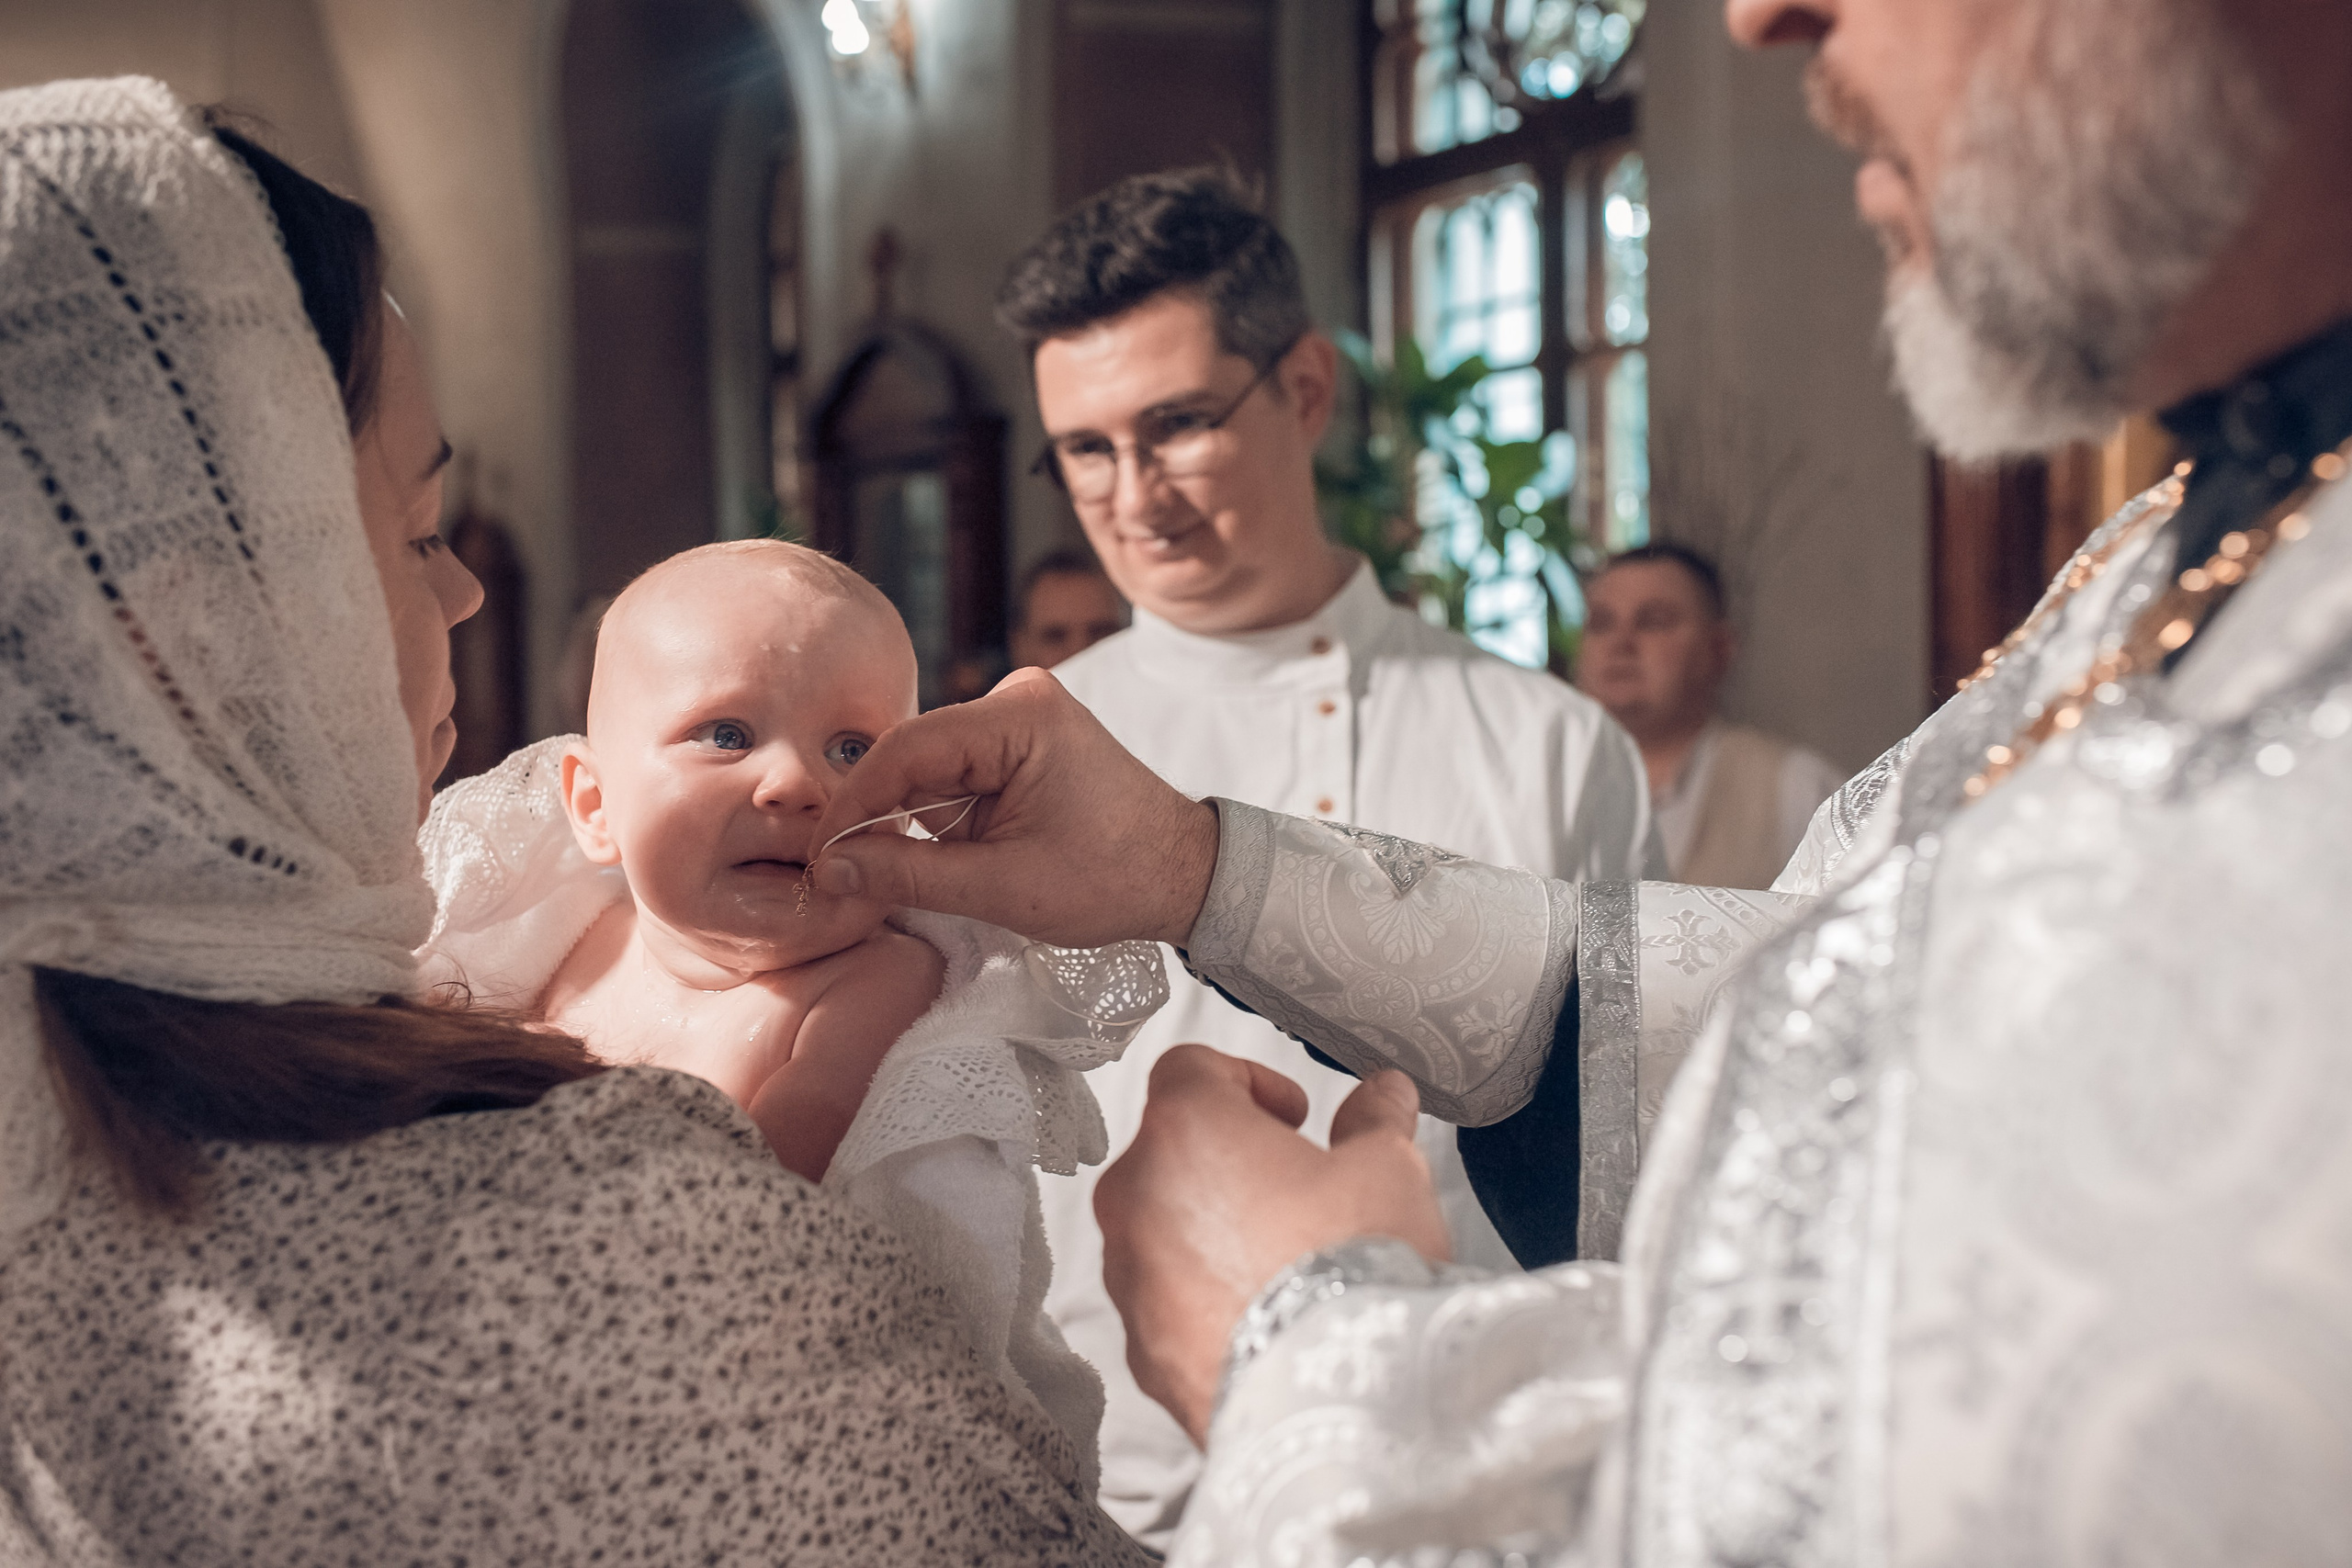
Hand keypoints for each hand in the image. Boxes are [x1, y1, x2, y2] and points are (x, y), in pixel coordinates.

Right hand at [806, 668, 1219, 947]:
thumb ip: (909, 876)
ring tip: (896, 874)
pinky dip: (940, 819)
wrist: (1185, 873)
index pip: (907, 748)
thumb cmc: (1114, 878)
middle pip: (913, 755)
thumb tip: (829, 870)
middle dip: (879, 817)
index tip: (820, 856)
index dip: (855, 805)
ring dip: (912, 822)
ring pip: (929, 769)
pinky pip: (955, 776)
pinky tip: (938, 858)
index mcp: (1021, 715)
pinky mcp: (1020, 741)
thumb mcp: (1003, 888)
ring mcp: (1019, 716)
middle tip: (839, 875)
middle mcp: (1017, 698)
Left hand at [1094, 1045, 1448, 1444]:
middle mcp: (1136, 1197)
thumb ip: (1375, 1122)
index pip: (1191, 1068)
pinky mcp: (1143, 1350)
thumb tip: (1382, 1097)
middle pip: (1170, 1153)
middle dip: (1230, 1162)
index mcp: (1185, 1129)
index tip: (1292, 1114)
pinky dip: (1205, 1300)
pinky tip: (1268, 1319)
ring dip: (1212, 1232)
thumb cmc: (1350, 1270)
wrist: (1332, 1402)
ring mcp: (1130, 1279)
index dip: (1248, 1080)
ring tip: (1287, 1262)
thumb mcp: (1386, 1171)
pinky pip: (1167, 1304)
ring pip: (1162, 1231)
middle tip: (1297, 1188)